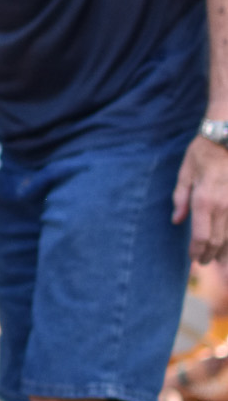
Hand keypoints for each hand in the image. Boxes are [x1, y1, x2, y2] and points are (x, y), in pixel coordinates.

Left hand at [173, 135, 227, 262]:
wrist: (226, 138)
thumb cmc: (202, 153)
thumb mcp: (185, 173)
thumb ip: (180, 199)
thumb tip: (176, 221)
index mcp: (203, 201)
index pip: (200, 237)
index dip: (197, 251)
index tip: (194, 258)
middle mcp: (222, 207)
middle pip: (217, 241)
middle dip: (210, 255)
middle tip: (204, 262)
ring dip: (225, 251)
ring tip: (219, 260)